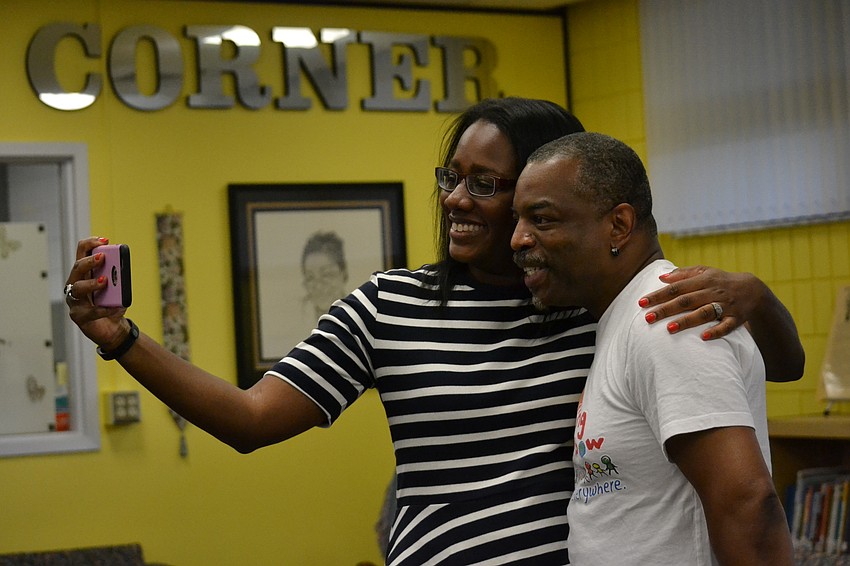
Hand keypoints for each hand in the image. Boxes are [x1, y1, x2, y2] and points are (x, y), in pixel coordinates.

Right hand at [65, 237, 128, 349]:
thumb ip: (118, 278)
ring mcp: (75, 301)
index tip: (104, 240)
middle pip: (77, 268)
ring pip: (77, 288)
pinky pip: (90, 311)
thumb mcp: (118, 288)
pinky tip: (116, 307)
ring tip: (105, 281)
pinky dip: (105, 309)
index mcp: (85, 273)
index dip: (90, 244)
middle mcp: (76, 284)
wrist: (113, 328)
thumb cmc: (112, 304)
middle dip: (89, 261)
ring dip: (91, 283)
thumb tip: (119, 270)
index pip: (82, 253)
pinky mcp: (78, 316)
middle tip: (102, 257)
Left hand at [638, 265, 763, 339]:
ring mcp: (725, 306)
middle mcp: (712, 292)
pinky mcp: (736, 318)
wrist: (753, 289)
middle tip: (647, 318)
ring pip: (704, 313)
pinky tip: (703, 337)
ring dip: (687, 320)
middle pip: (686, 301)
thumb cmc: (721, 281)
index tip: (641, 302)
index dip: (658, 295)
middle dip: (666, 309)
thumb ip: (683, 274)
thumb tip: (661, 277)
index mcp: (703, 280)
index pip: (676, 288)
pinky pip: (726, 326)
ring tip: (669, 329)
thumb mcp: (704, 272)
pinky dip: (716, 331)